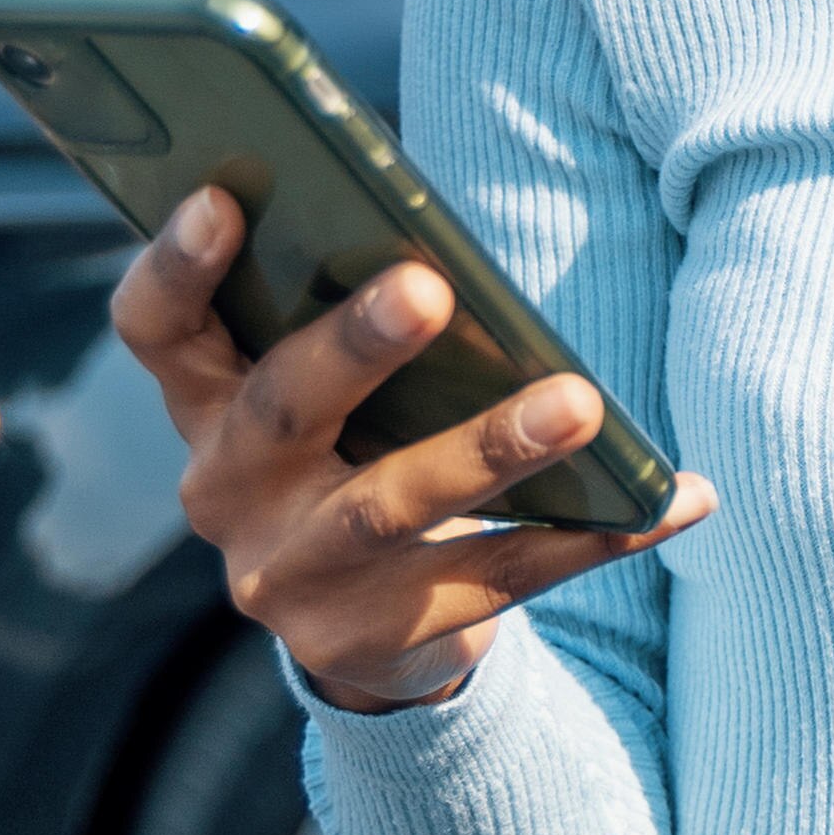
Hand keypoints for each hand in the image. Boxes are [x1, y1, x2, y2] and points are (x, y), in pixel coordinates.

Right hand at [110, 187, 710, 714]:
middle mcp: (230, 493)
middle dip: (353, 348)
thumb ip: (351, 328)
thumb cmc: (361, 456)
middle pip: (280, 409)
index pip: (159, 329)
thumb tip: (440, 243)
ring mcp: (294, 576)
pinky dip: (596, 534)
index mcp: (208, 407)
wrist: (367, 631)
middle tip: (430, 287)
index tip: (224, 196)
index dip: (176, 266)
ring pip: (389, 505)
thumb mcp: (332, 399)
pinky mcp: (375, 638)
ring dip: (489, 448)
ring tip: (580, 402)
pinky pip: (501, 576)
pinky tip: (674, 494)